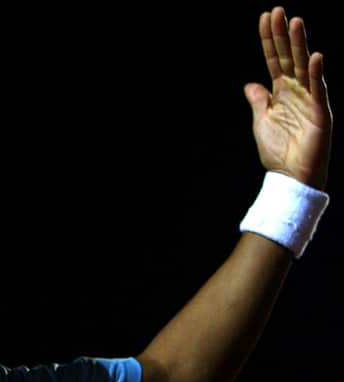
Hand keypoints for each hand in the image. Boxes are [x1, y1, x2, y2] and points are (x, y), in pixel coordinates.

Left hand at [245, 6, 331, 189]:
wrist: (290, 176)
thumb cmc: (278, 151)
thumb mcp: (261, 121)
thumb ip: (259, 101)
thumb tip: (251, 83)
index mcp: (281, 93)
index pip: (273, 60)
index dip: (269, 40)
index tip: (265, 18)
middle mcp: (296, 91)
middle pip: (288, 57)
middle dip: (283, 35)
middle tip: (279, 10)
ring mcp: (309, 100)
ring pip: (303, 67)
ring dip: (299, 45)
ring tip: (296, 22)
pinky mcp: (320, 114)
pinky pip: (318, 91)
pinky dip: (315, 74)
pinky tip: (312, 57)